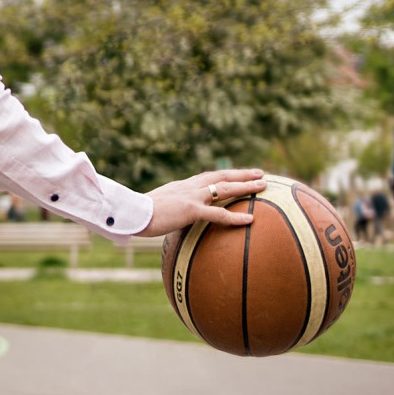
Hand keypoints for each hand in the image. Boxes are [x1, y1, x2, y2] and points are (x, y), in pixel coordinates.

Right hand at [136, 169, 266, 236]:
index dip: (224, 176)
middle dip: (241, 175)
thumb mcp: (155, 207)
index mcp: (181, 186)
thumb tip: (169, 219)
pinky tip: (250, 220)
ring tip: (264, 186)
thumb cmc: (137, 214)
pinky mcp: (191, 210)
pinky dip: (235, 217)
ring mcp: (191, 197)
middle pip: (221, 177)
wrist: (129, 212)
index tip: (237, 175)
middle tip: (260, 174)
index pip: (207, 178)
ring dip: (246, 186)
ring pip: (225, 189)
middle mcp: (189, 187)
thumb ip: (166, 210)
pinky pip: (218, 214)